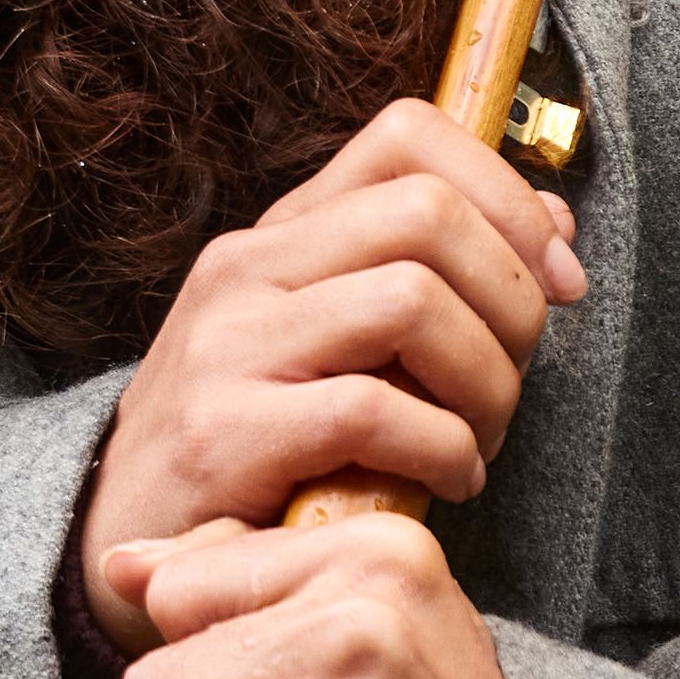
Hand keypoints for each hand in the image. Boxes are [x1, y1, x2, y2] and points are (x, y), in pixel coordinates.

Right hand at [80, 101, 579, 645]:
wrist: (122, 543)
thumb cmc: (254, 449)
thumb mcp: (338, 345)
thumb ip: (432, 282)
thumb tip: (553, 224)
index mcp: (280, 234)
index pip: (407, 135)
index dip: (508, 193)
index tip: (557, 279)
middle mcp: (247, 268)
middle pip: (426, 213)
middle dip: (511, 299)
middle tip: (514, 377)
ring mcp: (228, 344)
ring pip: (411, 300)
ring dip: (484, 381)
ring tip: (479, 438)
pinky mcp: (222, 433)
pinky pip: (374, 411)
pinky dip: (442, 452)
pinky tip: (444, 483)